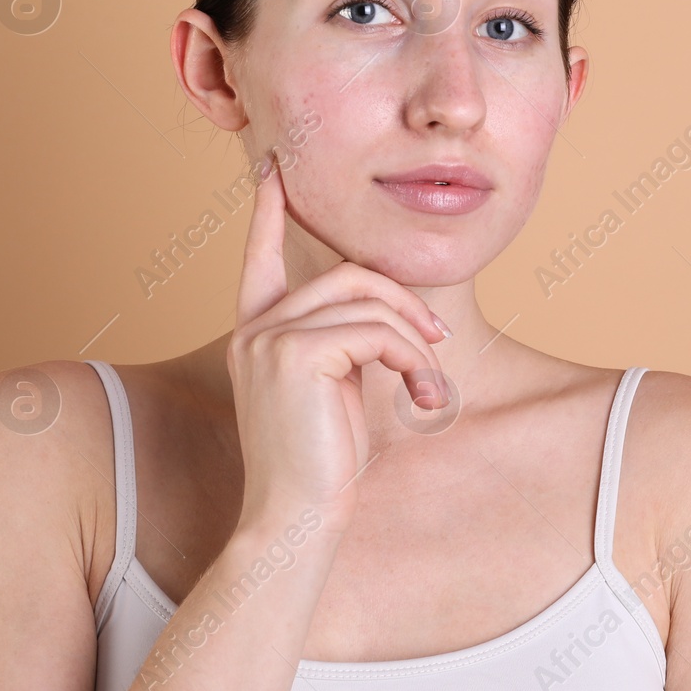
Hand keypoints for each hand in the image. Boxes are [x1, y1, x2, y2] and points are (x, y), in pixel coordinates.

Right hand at [227, 159, 449, 536]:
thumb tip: (389, 312)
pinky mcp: (296, 354)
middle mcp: (254, 329)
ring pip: (370, 302)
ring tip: (427, 387)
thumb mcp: (332, 388)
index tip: (273, 169)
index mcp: (256, 334)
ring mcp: (269, 338)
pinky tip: (418, 397)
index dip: (268, 213)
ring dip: (415, 343)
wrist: (295, 521)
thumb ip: (343, 342)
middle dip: (404, 306)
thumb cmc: (321, 464)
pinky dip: (412, 360)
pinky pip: (377, 331)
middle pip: (348, 276)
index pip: (258, 257)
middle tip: (436, 345)